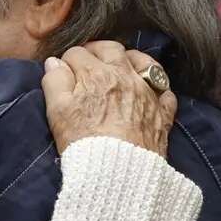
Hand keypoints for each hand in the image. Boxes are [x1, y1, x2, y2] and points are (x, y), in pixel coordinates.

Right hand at [42, 41, 177, 155]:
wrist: (120, 171)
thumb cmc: (84, 142)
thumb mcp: (57, 112)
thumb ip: (55, 82)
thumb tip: (55, 63)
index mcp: (96, 74)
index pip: (78, 53)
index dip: (68, 62)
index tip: (64, 72)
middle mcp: (125, 76)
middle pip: (111, 49)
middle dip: (97, 51)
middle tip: (89, 61)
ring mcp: (147, 93)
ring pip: (143, 61)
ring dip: (130, 59)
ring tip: (121, 66)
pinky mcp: (162, 113)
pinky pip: (164, 90)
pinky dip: (156, 87)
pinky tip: (148, 91)